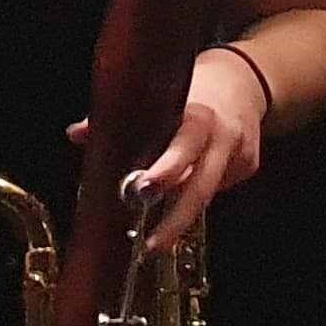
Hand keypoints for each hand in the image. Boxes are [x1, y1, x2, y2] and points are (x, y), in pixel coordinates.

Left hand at [74, 52, 268, 249]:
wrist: (244, 81)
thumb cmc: (192, 89)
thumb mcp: (161, 95)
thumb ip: (121, 117)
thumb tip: (78, 133)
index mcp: (200, 114)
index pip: (184, 146)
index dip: (166, 170)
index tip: (142, 190)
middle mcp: (225, 135)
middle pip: (201, 186)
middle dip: (174, 220)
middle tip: (148, 245)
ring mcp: (240, 154)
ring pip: (206, 193)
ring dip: (178, 216)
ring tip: (154, 240)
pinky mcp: (248, 167)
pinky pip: (216, 188)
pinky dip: (195, 196)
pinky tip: (182, 199)